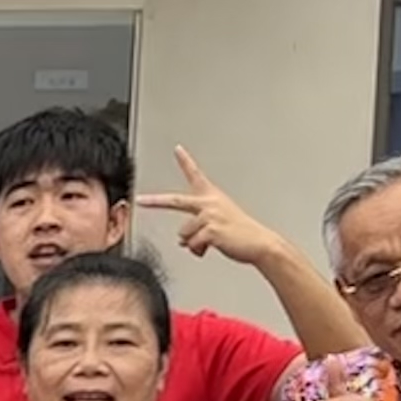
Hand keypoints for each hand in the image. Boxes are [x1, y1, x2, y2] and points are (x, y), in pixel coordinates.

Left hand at [141, 146, 286, 270]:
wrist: (260, 243)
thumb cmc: (242, 233)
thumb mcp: (220, 223)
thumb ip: (198, 227)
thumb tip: (183, 242)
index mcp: (213, 197)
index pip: (196, 175)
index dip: (186, 161)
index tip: (177, 149)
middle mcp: (209, 203)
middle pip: (175, 201)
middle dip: (155, 201)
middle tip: (140, 200)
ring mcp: (209, 215)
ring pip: (183, 234)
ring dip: (193, 243)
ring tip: (212, 242)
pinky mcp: (210, 230)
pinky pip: (192, 245)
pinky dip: (199, 251)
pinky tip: (212, 248)